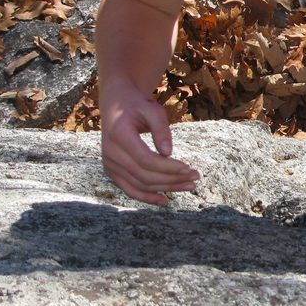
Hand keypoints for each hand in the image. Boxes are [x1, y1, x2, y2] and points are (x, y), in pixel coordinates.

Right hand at [100, 86, 199, 204]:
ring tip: (189, 186)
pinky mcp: (112, 172)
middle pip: (144, 175)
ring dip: (166, 188)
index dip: (168, 167)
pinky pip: (130, 190)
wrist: (116, 105)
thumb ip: (161, 129)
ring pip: (140, 185)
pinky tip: (165, 200)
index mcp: (119, 135)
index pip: (146, 160)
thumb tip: (168, 153)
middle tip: (196, 177)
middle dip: (172, 179)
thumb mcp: (152, 109)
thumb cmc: (138, 105)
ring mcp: (109, 164)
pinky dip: (147, 197)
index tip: (189, 168)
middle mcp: (110, 153)